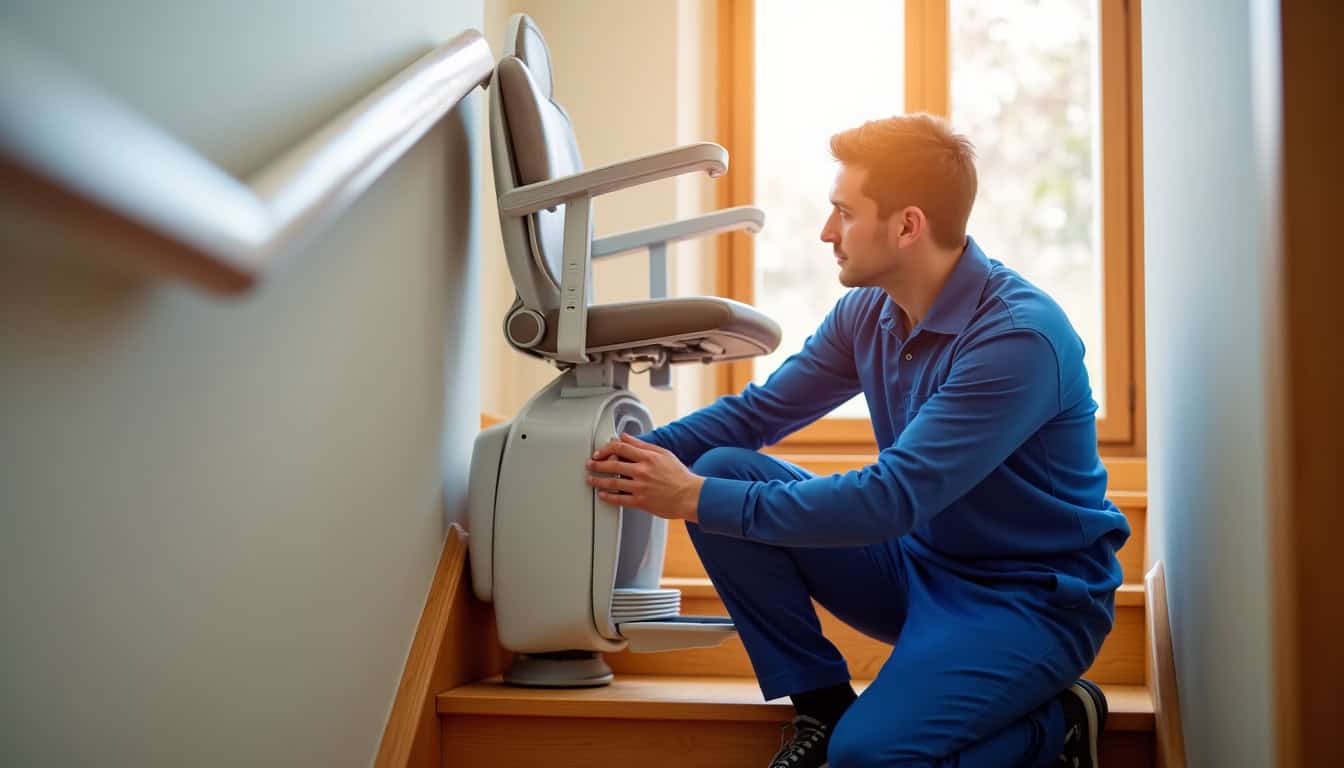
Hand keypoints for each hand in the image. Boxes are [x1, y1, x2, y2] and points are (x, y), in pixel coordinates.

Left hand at [585, 433, 702, 522]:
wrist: (690, 496)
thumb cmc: (679, 476)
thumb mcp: (663, 454)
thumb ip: (642, 445)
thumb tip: (626, 437)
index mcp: (648, 457)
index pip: (621, 448)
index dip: (606, 449)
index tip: (599, 452)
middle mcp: (642, 471)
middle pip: (613, 464)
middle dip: (597, 464)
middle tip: (590, 465)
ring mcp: (641, 487)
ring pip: (613, 483)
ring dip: (598, 481)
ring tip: (591, 480)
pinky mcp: (641, 502)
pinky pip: (620, 499)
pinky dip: (608, 497)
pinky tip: (602, 495)